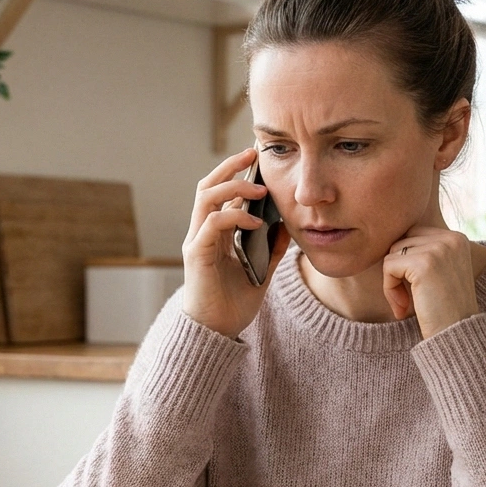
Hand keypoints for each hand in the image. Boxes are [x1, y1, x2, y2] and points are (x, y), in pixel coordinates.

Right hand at [181, 148, 292, 338]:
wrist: (217, 332)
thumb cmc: (233, 303)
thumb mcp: (262, 270)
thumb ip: (272, 246)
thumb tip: (289, 222)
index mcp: (215, 233)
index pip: (221, 193)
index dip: (236, 173)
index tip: (257, 158)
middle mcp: (202, 232)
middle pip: (208, 186)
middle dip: (229, 166)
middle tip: (252, 154)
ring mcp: (197, 242)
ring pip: (206, 198)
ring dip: (232, 186)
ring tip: (259, 188)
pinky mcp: (197, 254)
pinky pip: (212, 224)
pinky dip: (234, 216)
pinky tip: (255, 222)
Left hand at [381, 227, 480, 338]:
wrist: (457, 335)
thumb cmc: (445, 310)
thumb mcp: (442, 273)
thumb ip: (424, 254)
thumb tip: (389, 242)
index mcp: (457, 238)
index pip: (414, 234)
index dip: (406, 261)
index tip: (413, 288)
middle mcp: (451, 239)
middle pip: (401, 242)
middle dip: (397, 271)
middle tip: (405, 300)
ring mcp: (439, 249)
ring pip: (392, 254)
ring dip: (391, 282)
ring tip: (404, 304)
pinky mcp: (424, 263)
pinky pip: (389, 266)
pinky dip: (389, 288)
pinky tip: (402, 307)